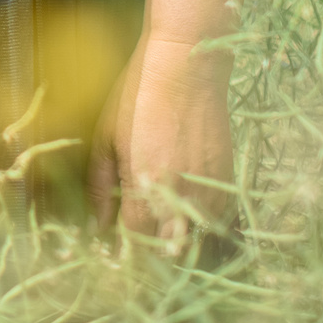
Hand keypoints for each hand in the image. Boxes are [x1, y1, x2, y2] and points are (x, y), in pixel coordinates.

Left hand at [89, 35, 233, 249]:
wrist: (187, 66)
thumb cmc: (137, 96)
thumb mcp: (106, 138)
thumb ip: (100, 186)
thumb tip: (96, 226)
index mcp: (145, 186)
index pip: (135, 242)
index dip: (123, 252)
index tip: (114, 253)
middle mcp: (180, 195)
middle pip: (167, 250)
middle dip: (150, 255)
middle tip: (135, 244)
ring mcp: (208, 189)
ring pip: (195, 240)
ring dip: (176, 242)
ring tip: (158, 229)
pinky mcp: (227, 180)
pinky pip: (214, 220)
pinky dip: (198, 224)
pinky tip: (182, 211)